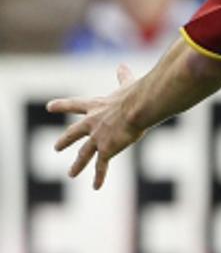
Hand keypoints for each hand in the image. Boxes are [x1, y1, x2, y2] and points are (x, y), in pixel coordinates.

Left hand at [47, 65, 144, 189]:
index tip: (50, 107)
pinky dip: (99, 177)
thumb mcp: (127, 85)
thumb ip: (123, 77)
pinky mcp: (106, 149)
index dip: (62, 105)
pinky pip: (101, 166)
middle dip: (65, 140)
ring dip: (78, 164)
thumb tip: (122, 65)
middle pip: (74, 133)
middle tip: (56, 148)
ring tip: (71, 173)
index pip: (75, 105)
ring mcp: (98, 137)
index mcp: (96, 106)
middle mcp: (93, 122)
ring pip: (84, 154)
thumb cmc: (136, 95)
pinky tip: (95, 187)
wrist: (139, 108)